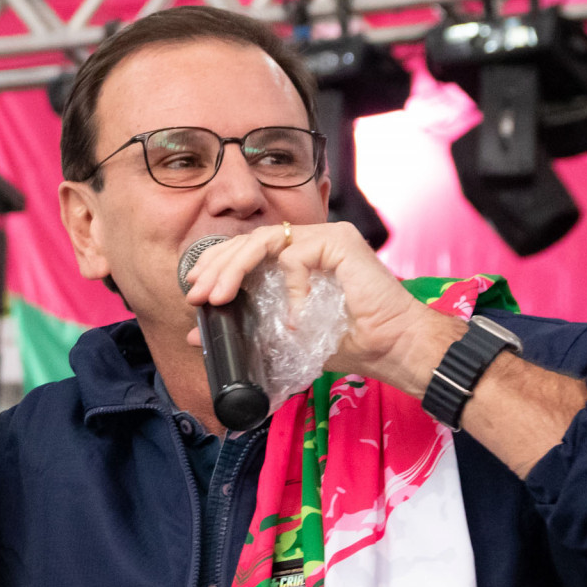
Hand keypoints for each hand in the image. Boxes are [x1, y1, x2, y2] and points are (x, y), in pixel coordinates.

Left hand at [180, 221, 464, 395]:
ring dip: (234, 268)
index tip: (194, 289)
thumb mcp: (281, 337)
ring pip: (264, 239)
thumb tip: (194, 335)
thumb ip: (244, 330)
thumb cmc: (347, 342)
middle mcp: (311, 240)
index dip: (217, 264)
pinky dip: (288, 286)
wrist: (391, 349)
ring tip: (219, 297)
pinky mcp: (340, 241)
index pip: (247, 249)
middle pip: (249, 239)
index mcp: (297, 256)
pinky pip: (296, 255)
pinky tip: (293, 316)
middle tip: (198, 294)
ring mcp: (326, 237)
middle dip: (217, 266)